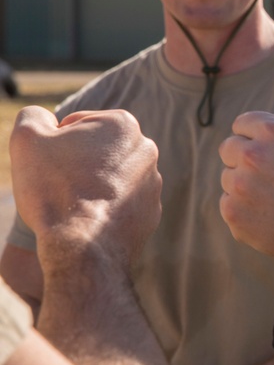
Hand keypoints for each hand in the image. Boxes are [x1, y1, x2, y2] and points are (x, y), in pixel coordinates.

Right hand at [9, 106, 161, 268]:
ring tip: (73, 204)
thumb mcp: (28, 139)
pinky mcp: (152, 211)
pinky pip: (120, 204)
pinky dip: (104, 209)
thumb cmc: (55, 189)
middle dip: (75, 163)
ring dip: (91, 185)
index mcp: (122, 124)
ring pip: (109, 177)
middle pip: (95, 151)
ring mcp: (153, 182)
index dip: (53, 144)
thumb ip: (33, 117)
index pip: (75, 125)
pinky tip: (88, 220)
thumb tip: (45, 118)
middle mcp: (146, 149)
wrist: (83, 246)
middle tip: (57, 185)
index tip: (48, 164)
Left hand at [219, 111, 273, 259]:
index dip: (251, 137)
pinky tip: (265, 215)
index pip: (242, 123)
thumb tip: (250, 131)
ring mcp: (239, 183)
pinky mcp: (232, 211)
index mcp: (273, 132)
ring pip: (228, 178)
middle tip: (264, 176)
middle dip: (241, 159)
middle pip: (228, 148)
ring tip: (272, 199)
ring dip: (243, 186)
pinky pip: (228, 203)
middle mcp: (252, 154)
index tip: (261, 151)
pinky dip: (242, 209)